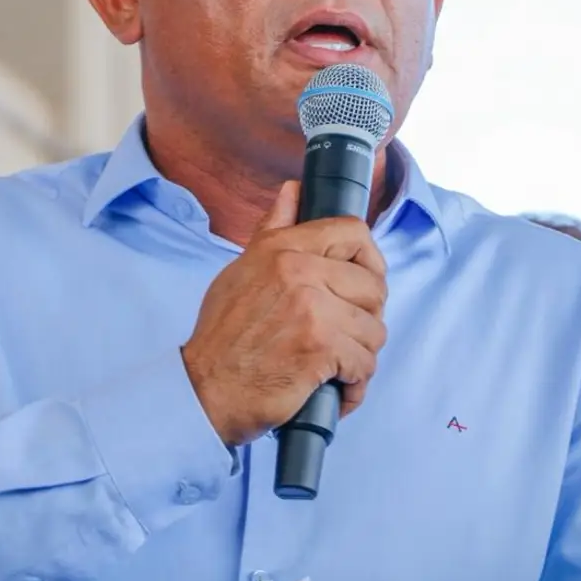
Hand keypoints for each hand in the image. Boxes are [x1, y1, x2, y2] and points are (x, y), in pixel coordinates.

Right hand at [182, 181, 387, 445]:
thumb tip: (293, 191)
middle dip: (368, 317)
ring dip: (361, 355)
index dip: (370, 259)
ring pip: (375, 330)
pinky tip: (336, 389)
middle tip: (347, 334)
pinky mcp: (321, 348)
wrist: (206, 388)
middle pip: (375, 286)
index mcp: (282, 248)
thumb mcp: (241, 269)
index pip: (353, 232)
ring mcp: (313, 310)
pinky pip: (365, 365)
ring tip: (338, 366)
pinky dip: (355, 385)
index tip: (364, 282)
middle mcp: (300, 271)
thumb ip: (274, 230)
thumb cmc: (222, 335)